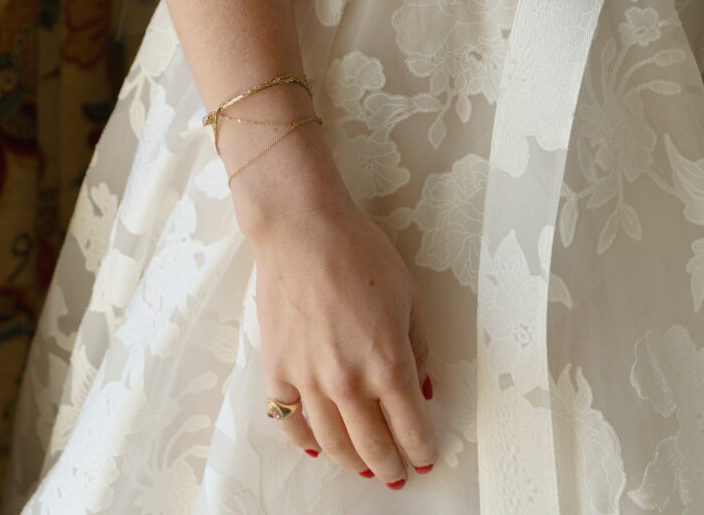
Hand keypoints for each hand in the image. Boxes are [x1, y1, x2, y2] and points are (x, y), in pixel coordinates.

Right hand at [242, 135, 436, 485]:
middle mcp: (348, 382)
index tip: (425, 456)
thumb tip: (424, 388)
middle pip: (373, 447)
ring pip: (333, 444)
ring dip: (352, 462)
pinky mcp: (278, 372)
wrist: (302, 229)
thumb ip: (419, 348)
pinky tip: (318, 446)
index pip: (412, 429)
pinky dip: (306, 441)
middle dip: (390, 466)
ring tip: (363, 466)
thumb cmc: (358, 252)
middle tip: (397, 473)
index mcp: (388, 363)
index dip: (422, 450)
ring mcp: (309, 381)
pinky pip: (291, 423)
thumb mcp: (408, 295)